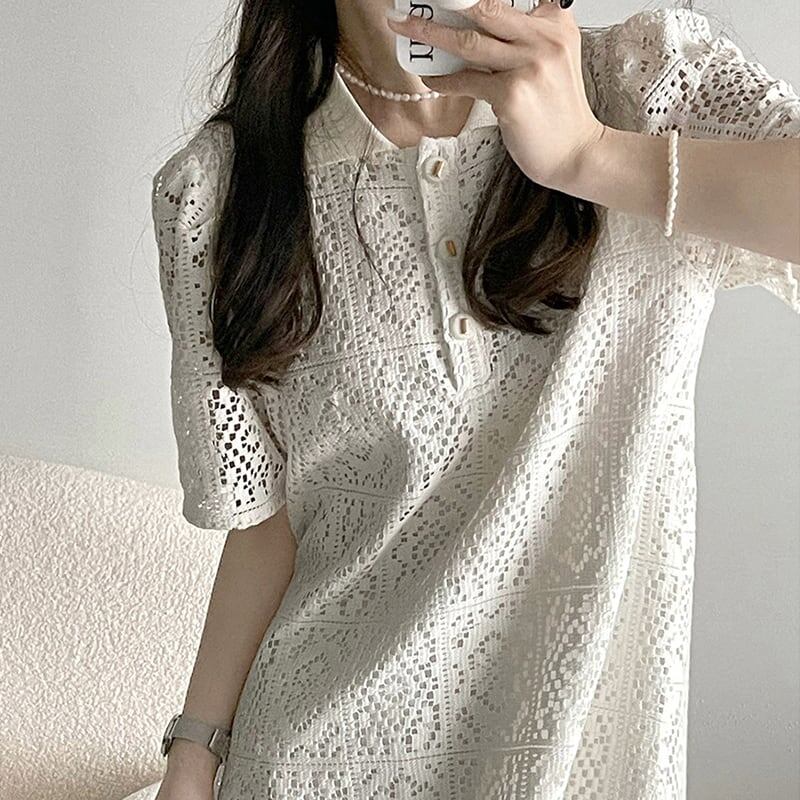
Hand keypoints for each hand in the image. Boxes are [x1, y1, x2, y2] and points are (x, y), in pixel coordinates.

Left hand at [385, 0, 605, 191]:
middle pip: (484, 7)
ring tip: (407, 29)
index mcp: (555, 23)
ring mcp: (529, 66)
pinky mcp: (512, 94)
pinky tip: (431, 81)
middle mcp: (544, 38)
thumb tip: (469, 29)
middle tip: (415, 4)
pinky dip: (443, 81)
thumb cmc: (557, 112)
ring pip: (468, 42)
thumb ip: (520, 39)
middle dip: (444, 3)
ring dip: (430, 34)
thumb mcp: (549, 61)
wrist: (575, 151)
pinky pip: (466, 81)